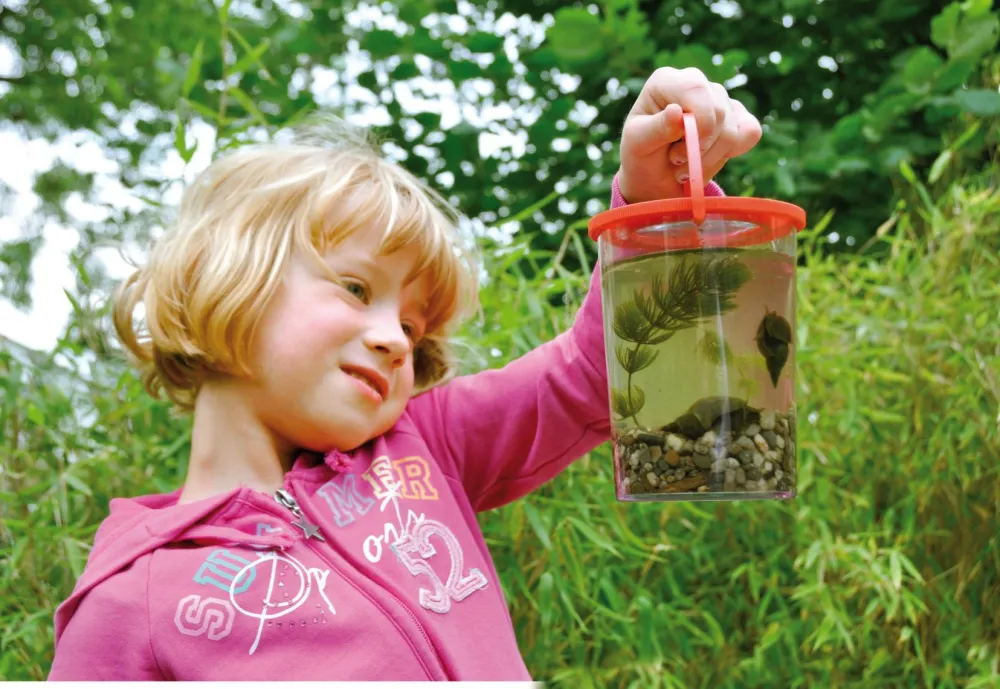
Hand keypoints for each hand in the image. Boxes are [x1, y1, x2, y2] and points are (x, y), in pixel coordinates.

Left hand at [617, 67, 761, 202]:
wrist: (655, 177)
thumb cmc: (642, 156)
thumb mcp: (637, 144)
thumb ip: (656, 128)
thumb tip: (676, 111)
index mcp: (666, 81)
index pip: (696, 89)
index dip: (700, 122)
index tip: (686, 151)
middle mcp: (695, 83)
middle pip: (719, 112)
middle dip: (700, 148)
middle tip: (676, 161)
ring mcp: (718, 98)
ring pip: (734, 130)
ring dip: (709, 159)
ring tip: (685, 166)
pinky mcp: (737, 116)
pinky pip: (751, 132)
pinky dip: (730, 154)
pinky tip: (708, 159)